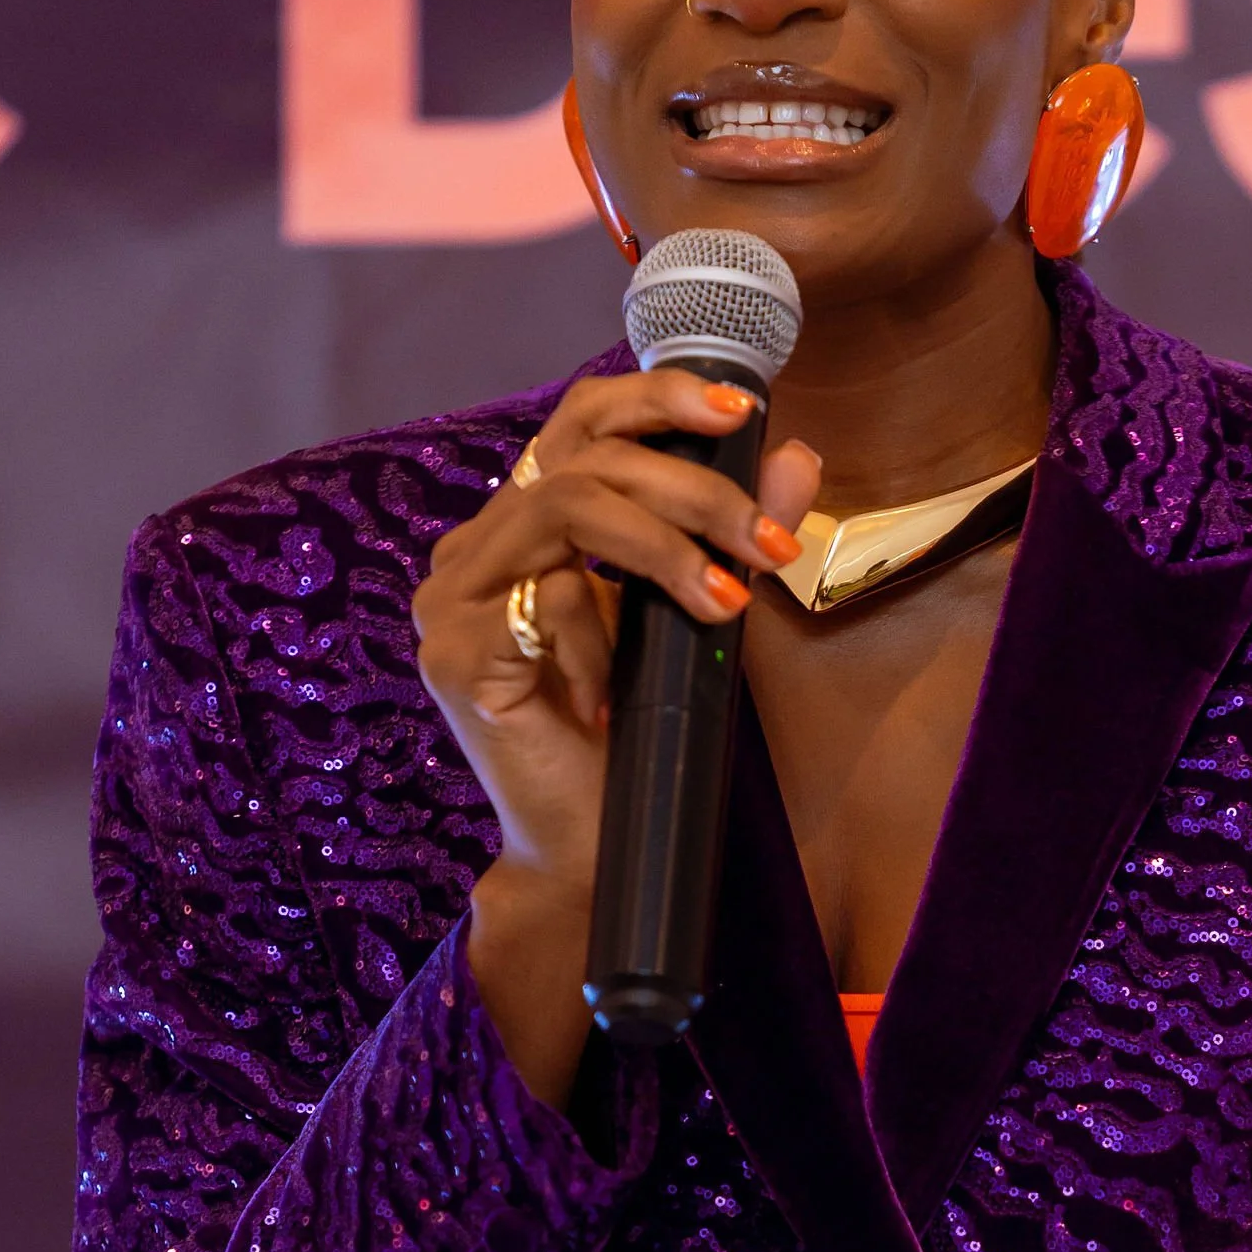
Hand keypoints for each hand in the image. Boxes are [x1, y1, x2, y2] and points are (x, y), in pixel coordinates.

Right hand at [413, 365, 819, 1099]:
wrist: (590, 854)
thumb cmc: (639, 735)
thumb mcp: (696, 613)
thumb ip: (732, 531)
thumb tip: (798, 453)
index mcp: (519, 528)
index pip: (577, 423)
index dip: (656, 397)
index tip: (742, 410)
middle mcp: (472, 551)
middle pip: (580, 457)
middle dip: (693, 485)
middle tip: (770, 538)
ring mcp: (452, 600)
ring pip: (565, 507)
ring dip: (664, 546)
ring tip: (728, 600)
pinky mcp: (455, 654)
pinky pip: (548, 600)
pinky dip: (607, 640)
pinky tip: (621, 695)